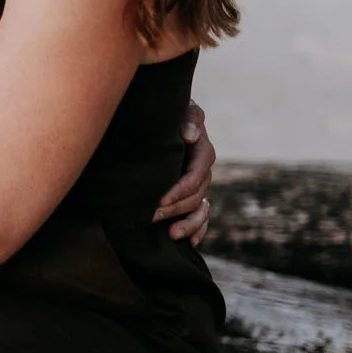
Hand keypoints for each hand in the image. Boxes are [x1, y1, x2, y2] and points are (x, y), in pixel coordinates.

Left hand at [152, 99, 214, 244]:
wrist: (160, 119)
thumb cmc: (169, 113)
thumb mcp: (180, 108)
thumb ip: (189, 117)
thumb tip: (190, 135)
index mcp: (202, 151)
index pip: (196, 175)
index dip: (180, 189)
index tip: (159, 200)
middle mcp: (202, 170)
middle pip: (195, 196)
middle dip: (174, 209)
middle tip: (149, 217)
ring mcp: (198, 185)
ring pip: (200, 209)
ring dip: (188, 224)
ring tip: (172, 235)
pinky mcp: (192, 195)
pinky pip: (202, 216)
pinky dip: (198, 230)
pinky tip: (189, 243)